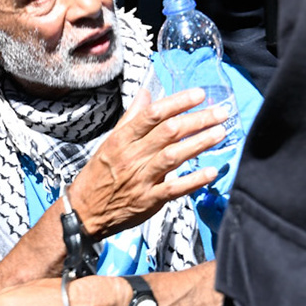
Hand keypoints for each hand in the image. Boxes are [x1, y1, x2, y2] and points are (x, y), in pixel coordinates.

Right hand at [69, 87, 227, 237]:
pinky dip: (194, 180)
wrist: (85, 212)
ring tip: (220, 133)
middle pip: (168, 132)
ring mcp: (141, 179)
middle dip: (197, 119)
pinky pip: (174, 188)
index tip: (199, 94)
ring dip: (199, 143)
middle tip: (221, 112)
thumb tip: (146, 93)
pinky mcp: (148, 200)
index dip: (178, 102)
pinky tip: (211, 172)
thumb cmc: (99, 174)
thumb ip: (131, 118)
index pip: (153, 114)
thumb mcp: (110, 142)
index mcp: (122, 139)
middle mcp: (132, 156)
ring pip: (173, 156)